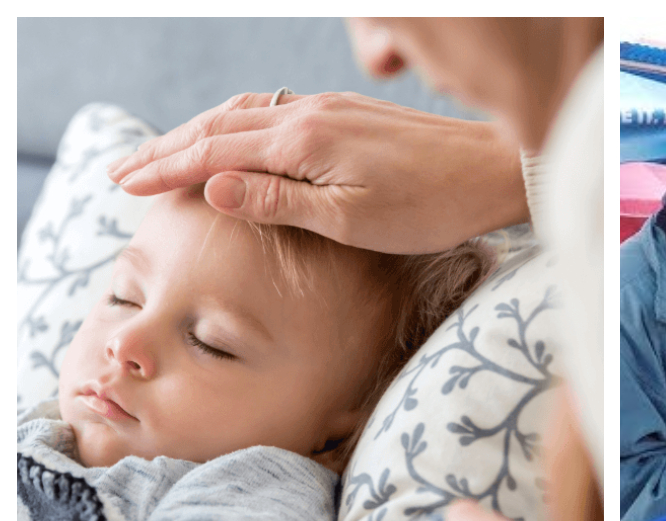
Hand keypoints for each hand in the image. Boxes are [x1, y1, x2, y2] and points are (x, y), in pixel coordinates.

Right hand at [105, 91, 528, 253]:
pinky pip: (274, 111)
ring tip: (165, 154)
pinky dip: (238, 124)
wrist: (492, 170)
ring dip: (199, 133)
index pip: (213, 152)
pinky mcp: (348, 114)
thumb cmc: (430, 206)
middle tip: (124, 169)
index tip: (126, 184)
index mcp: (302, 142)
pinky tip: (236, 138)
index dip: (166, 169)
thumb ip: (278, 201)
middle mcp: (308, 114)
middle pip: (218, 126)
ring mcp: (329, 109)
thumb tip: (212, 186)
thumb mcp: (351, 219)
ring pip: (244, 114)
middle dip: (167, 148)